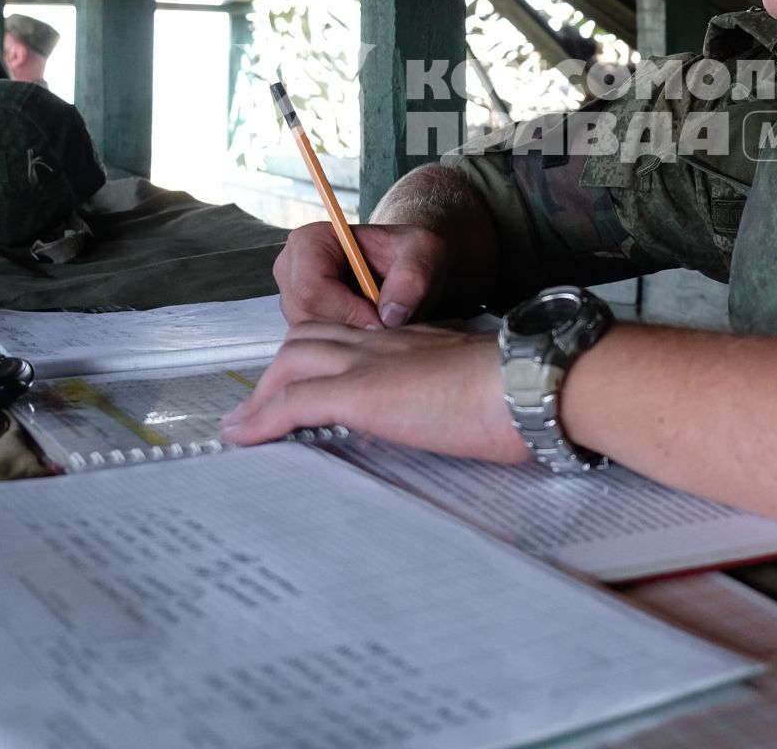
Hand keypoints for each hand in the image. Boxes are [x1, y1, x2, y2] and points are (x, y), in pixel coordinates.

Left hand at [219, 324, 528, 463]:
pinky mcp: (362, 393)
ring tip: (244, 428)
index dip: (318, 359)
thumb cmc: (523, 394)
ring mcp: (370, 364)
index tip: (302, 390)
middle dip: (278, 374)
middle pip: (309, 340)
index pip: (348, 336)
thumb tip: (443, 424)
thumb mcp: (477, 391)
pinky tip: (243, 439)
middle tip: (261, 411)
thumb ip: (449, 397)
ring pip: (292, 362)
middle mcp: (385, 343)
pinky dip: (263, 419)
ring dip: (262, 396)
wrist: (534, 384)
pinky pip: (294, 400)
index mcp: (413, 342)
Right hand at [273, 222, 452, 329]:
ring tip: (382, 324)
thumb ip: (412, 277)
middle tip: (387, 327)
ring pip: (311, 336)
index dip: (348, 312)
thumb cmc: (410, 251)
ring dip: (349, 337)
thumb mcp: (423, 252)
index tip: (383, 320)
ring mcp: (293, 298)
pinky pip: (316, 343)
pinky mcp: (303, 320)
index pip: (312, 290)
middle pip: (307, 317)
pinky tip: (371, 331)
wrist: (408, 262)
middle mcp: (291, 270)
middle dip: (349, 328)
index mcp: (310, 241)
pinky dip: (345, 343)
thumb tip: (390, 315)